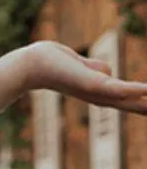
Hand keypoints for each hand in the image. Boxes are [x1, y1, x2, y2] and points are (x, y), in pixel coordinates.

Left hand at [25, 41, 146, 112]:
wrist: (33, 64)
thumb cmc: (54, 63)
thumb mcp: (82, 66)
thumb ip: (97, 69)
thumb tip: (108, 72)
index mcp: (100, 92)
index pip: (130, 101)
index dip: (146, 104)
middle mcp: (100, 96)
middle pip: (135, 105)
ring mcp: (96, 91)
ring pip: (130, 99)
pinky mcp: (92, 84)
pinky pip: (117, 88)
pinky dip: (133, 90)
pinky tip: (146, 92)